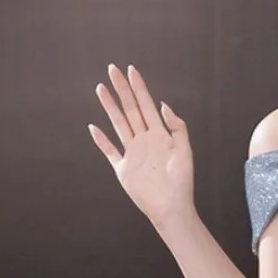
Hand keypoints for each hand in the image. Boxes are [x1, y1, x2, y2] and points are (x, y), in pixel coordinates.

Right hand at [88, 64, 194, 232]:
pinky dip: (101, 141)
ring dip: (110, 106)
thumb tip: (162, 105)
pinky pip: (110, 151)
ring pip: (119, 124)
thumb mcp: (185, 151)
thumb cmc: (182, 182)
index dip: (139, 88)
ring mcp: (132, 154)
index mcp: (160, 135)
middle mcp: (144, 140)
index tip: (131, 70)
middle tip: (112, 69)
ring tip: (101, 88)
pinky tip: (93, 128)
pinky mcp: (123, 169)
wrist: (171, 207)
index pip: (147, 106)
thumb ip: (177, 127)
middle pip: (131, 110)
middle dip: (122, 89)